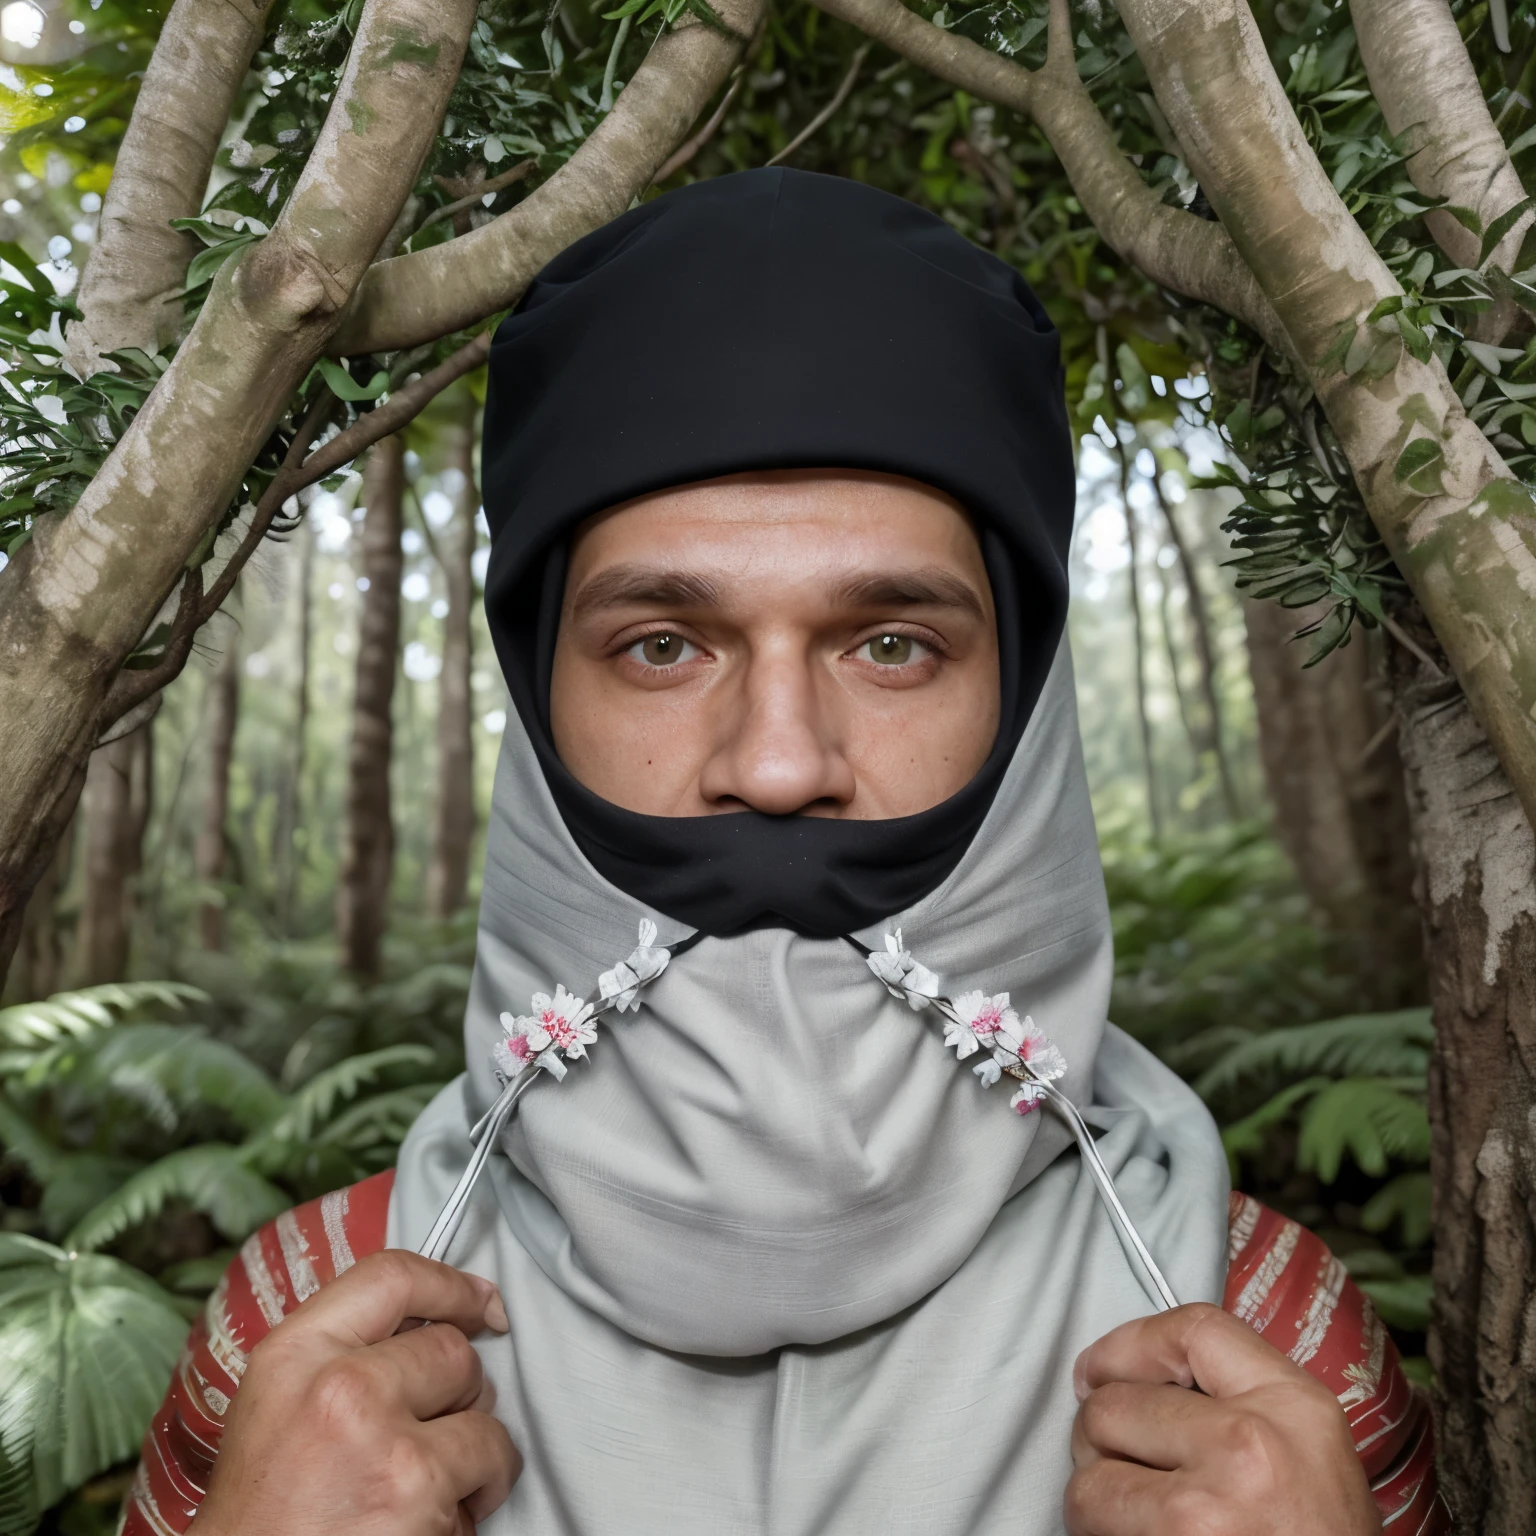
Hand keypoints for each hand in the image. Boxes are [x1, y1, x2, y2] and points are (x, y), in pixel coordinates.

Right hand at [191, 1250, 520, 1535]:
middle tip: (428, 1436)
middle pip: (454, 1351)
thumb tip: (428, 1322)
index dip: (451, 1285)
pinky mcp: (422, 1497)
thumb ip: (342, 1352)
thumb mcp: (278, 1403)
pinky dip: (470, 1510)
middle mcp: (342, 1388)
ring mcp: (387, 1444)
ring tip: (426, 1490)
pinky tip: (423, 1526)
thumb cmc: (262, 1514)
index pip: (393, 1277)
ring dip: (474, 1457)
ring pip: (485, 1420)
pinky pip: (484, 1481)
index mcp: (297, 1355)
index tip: (482, 1302)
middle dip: (459, 1396)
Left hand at [1065, 1302, 1379, 1535]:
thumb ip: (1241, 1400)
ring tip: (1138, 1522)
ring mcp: (1206, 1510)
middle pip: (1115, 1403)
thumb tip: (1135, 1374)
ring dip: (1097, 1501)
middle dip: (1104, 1439)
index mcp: (1295, 1409)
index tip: (1102, 1368)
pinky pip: (1092, 1531)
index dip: (1131, 1344)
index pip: (1192, 1329)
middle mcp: (1251, 1446)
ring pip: (1089, 1476)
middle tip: (1127, 1471)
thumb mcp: (1310, 1455)